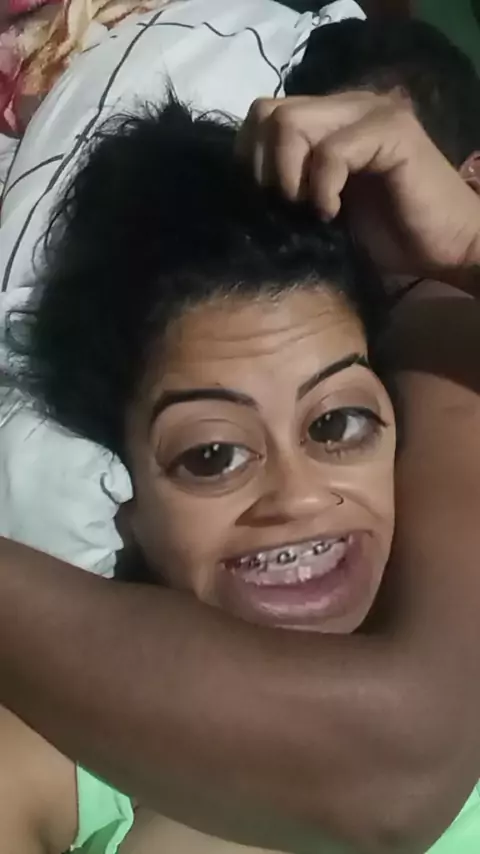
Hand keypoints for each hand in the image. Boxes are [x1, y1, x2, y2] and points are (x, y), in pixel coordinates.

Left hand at [237, 92, 479, 278]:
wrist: (443, 250)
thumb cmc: (385, 237)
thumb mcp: (318, 210)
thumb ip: (286, 186)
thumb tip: (240, 190)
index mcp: (326, 119)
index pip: (260, 114)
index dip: (250, 160)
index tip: (267, 204)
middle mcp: (345, 104)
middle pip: (267, 112)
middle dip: (263, 169)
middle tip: (287, 207)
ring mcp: (370, 112)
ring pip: (290, 123)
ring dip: (289, 176)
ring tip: (312, 210)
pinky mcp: (392, 132)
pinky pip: (331, 151)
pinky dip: (322, 188)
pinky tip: (334, 213)